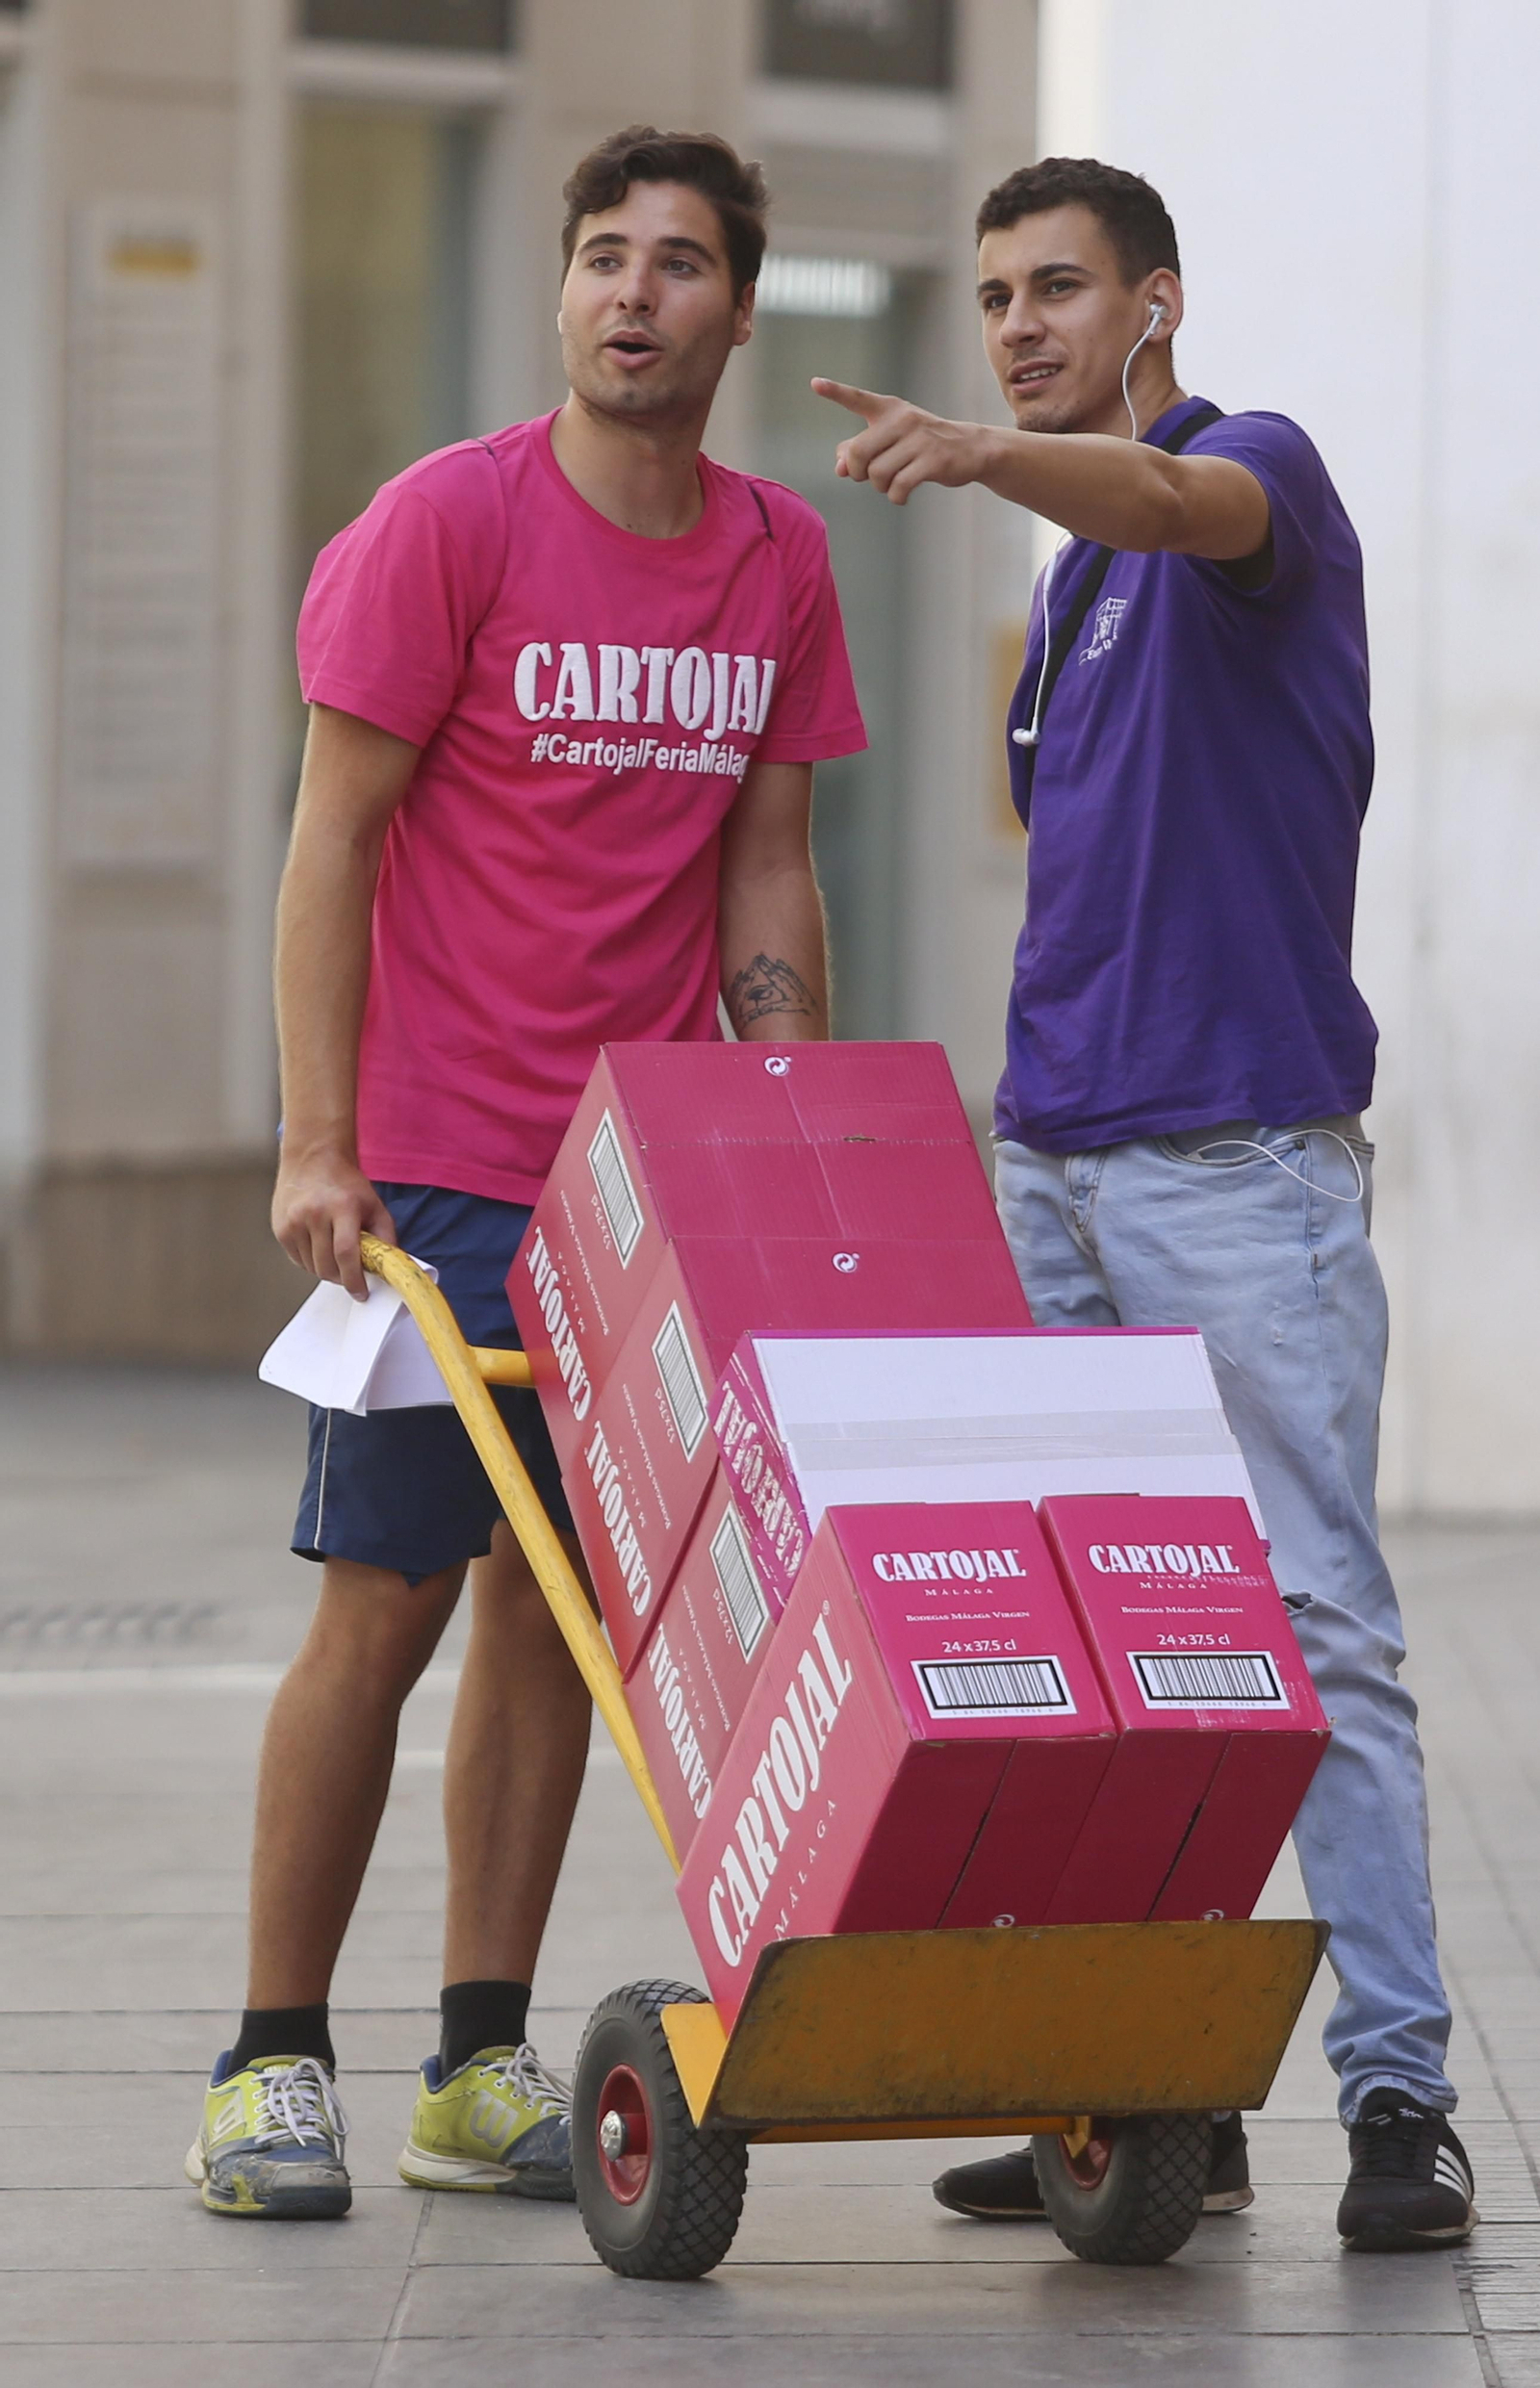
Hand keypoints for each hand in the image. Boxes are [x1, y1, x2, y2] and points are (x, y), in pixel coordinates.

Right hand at [272, 1148, 395, 1300]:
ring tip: (336, 1256)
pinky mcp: (280, 1228)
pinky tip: (320, 1247)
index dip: (354, 1280)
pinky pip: (298, 1260)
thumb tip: (390, 1269)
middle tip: (351, 1274)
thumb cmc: (346, 1184)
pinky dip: (311, 1262)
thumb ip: (386, 1237)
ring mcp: (293, 1221)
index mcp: (342, 1207)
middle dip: (342, 1278)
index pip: (346, 1254)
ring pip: (312, 1267)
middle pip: (327, 1266)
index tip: (361, 1292)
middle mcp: (314, 1213)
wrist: (313, 1159)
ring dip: (327, 1271)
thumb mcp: (374, 1205)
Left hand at [811, 379, 991, 504]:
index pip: (857, 399)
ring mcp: (919, 438)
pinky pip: (899, 487)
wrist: (971, 448)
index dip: (835, 392)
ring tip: (892, 483)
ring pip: (877, 474)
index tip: (815, 384)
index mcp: (888, 410)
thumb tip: (839, 467)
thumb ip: (861, 451)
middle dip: (856, 472)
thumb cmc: (923, 445)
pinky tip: (902, 495)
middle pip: (857, 453)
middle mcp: (902, 419)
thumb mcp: (892, 441)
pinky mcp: (933, 460)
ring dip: (880, 487)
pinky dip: (896, 497)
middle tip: (867, 476)